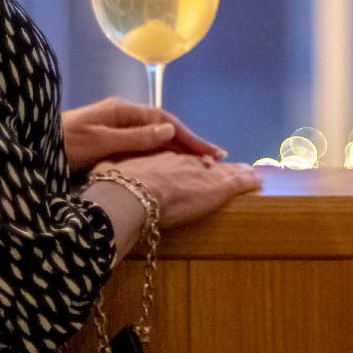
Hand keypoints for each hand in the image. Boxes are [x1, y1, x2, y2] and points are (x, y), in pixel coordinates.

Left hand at [61, 97, 224, 173]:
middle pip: (162, 129)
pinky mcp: (106, 148)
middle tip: (213, 161)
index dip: (189, 136)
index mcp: (121, 112)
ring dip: (175, 152)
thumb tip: (172, 130)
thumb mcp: (99, 142)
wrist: (28, 153)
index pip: (164, 121)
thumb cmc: (62, 145)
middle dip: (188, 143)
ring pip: (153, 141)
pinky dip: (158, 159)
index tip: (211, 152)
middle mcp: (121, 119)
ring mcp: (113, 132)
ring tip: (197, 167)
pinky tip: (168, 170)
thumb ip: (135, 137)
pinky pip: (140, 151)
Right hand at [103, 152, 261, 229]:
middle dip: (215, 165)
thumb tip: (94, 168)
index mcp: (158, 158)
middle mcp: (182, 161)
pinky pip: (237, 181)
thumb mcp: (107, 173)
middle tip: (226, 166)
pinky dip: (248, 181)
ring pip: (223, 170)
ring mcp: (200, 173)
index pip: (178, 159)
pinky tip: (258, 181)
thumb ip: (107, 170)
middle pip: (203, 162)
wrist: (132, 194)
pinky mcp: (216, 187)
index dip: (188, 163)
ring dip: (236, 172)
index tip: (195, 165)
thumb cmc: (117, 187)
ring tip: (249, 173)